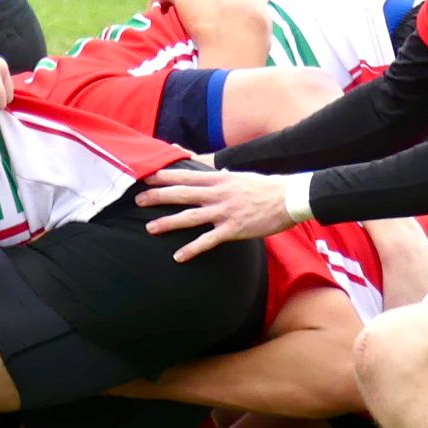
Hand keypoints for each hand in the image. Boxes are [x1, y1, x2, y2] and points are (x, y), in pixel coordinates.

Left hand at [135, 166, 300, 261]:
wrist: (290, 197)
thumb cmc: (265, 188)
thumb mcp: (239, 176)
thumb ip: (221, 176)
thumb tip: (211, 170)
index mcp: (219, 179)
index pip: (186, 175)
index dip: (164, 175)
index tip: (145, 176)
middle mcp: (218, 194)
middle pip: (182, 194)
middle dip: (158, 196)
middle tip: (137, 200)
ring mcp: (225, 212)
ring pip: (190, 217)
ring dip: (168, 223)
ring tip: (150, 228)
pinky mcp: (233, 229)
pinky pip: (208, 240)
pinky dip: (192, 249)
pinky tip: (178, 257)